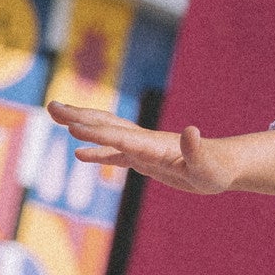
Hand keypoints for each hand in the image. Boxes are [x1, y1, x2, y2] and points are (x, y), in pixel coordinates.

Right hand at [48, 103, 233, 193]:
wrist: (223, 165)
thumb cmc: (217, 168)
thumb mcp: (208, 165)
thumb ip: (197, 150)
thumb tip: (191, 131)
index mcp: (154, 144)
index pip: (121, 137)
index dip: (98, 133)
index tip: (73, 126)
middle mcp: (143, 141)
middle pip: (106, 125)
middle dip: (79, 117)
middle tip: (51, 106)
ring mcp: (141, 148)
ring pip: (106, 132)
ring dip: (82, 125)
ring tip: (56, 116)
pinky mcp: (143, 158)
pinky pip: (114, 153)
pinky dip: (96, 152)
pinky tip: (79, 155)